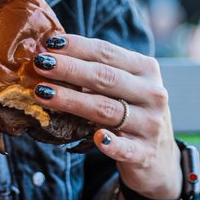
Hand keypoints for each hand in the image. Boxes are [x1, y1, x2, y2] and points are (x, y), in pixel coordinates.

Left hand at [31, 34, 181, 199]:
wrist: (159, 156)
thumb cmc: (131, 111)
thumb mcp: (123, 87)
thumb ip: (96, 72)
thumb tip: (50, 55)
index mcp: (146, 69)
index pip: (108, 53)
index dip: (78, 47)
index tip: (50, 43)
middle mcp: (152, 94)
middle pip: (106, 78)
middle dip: (70, 69)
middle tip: (40, 63)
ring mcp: (150, 124)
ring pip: (107, 109)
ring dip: (73, 101)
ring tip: (43, 93)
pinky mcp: (145, 153)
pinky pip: (125, 148)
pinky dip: (110, 143)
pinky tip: (95, 137)